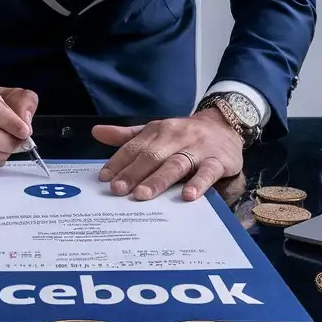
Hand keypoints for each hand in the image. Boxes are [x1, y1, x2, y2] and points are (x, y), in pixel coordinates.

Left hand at [92, 109, 243, 201]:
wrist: (225, 124)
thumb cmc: (184, 135)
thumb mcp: (156, 131)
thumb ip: (128, 136)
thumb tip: (96, 132)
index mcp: (158, 130)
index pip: (135, 147)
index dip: (119, 162)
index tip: (104, 178)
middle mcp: (176, 137)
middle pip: (152, 156)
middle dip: (133, 173)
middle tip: (117, 190)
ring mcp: (197, 149)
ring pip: (176, 164)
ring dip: (158, 180)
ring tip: (142, 195)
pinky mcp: (218, 160)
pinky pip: (208, 172)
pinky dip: (198, 183)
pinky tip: (188, 196)